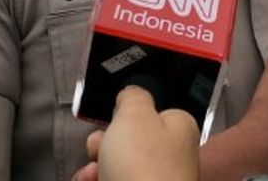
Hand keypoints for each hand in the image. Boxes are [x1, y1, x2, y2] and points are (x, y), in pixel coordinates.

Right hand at [72, 86, 199, 180]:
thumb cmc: (144, 165)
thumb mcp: (135, 113)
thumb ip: (132, 97)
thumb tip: (131, 96)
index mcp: (178, 128)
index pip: (149, 114)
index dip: (123, 117)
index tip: (109, 121)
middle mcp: (171, 156)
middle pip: (127, 142)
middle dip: (102, 145)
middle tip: (98, 150)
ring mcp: (156, 180)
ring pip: (115, 167)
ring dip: (94, 169)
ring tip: (89, 176)